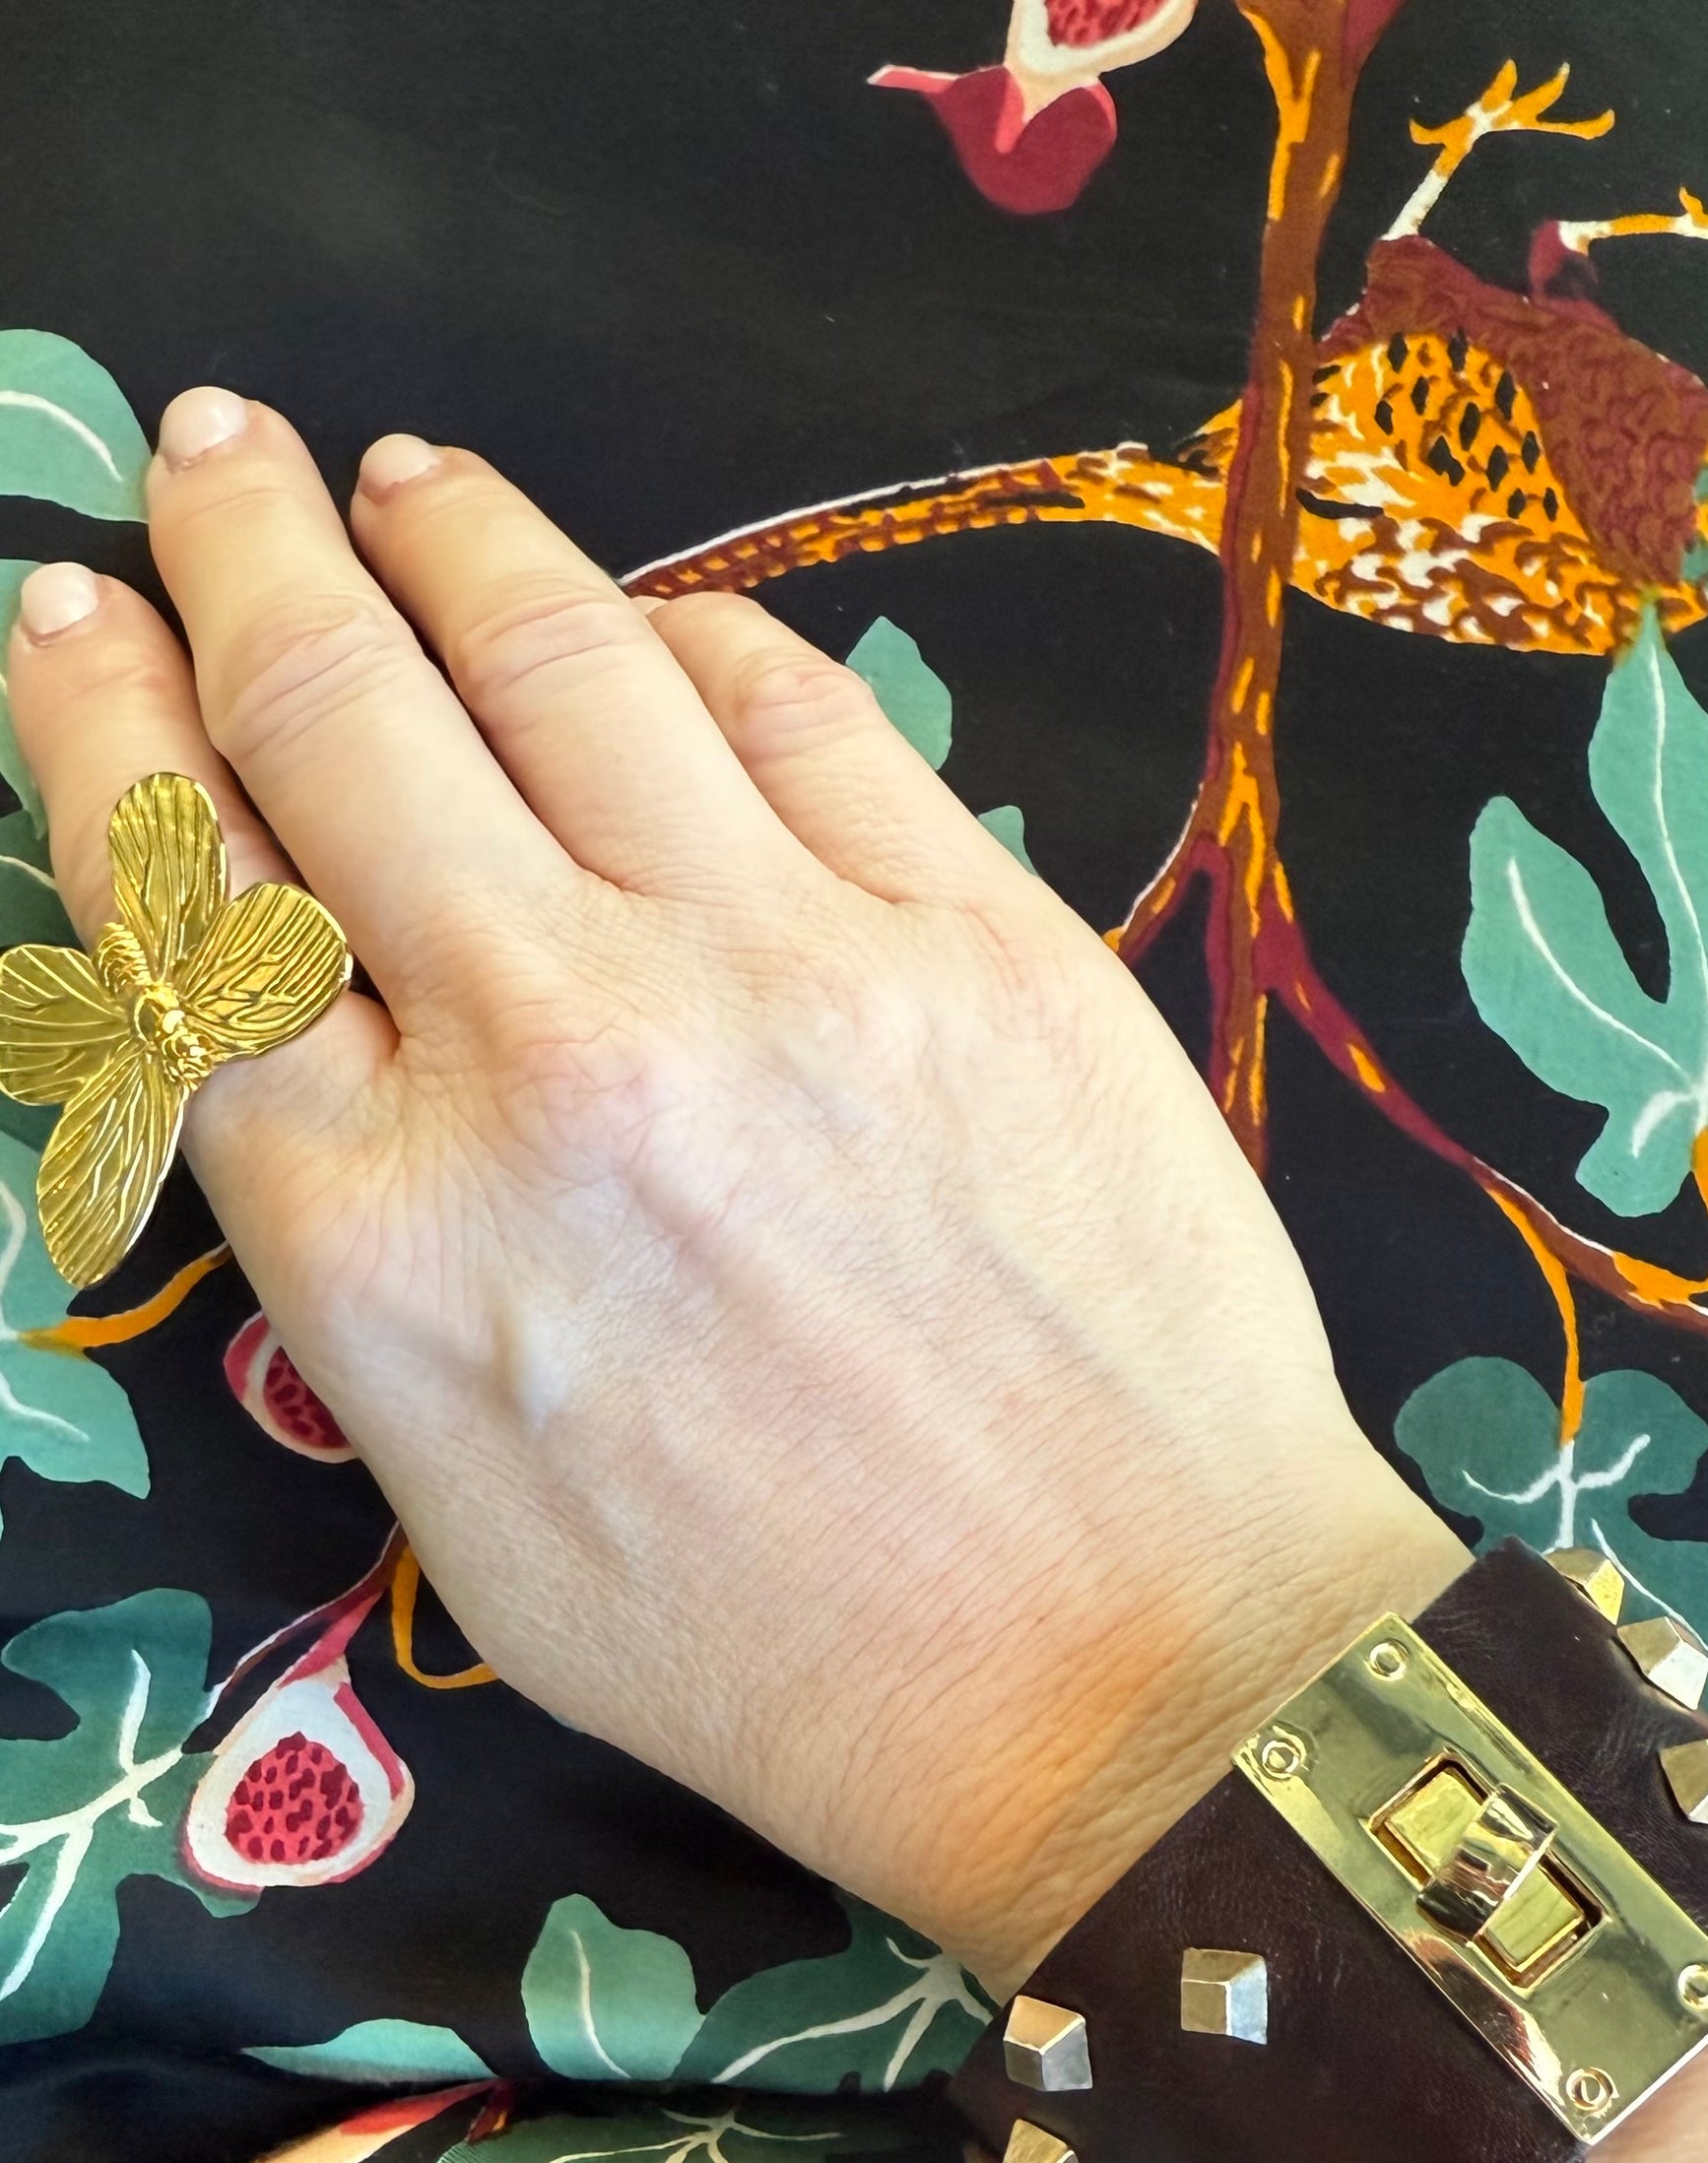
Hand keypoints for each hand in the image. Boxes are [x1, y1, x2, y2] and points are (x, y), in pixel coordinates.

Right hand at [10, 390, 1456, 1984]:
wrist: (1126, 1680)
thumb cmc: (776, 1651)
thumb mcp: (467, 1504)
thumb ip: (357, 1251)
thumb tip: (305, 1021)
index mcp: (383, 1238)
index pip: (182, 901)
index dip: (101, 722)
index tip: (76, 619)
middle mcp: (548, 1059)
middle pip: (334, 715)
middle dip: (239, 553)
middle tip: (209, 461)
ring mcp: (776, 971)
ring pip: (559, 655)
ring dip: (451, 536)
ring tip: (399, 482)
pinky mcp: (976, 935)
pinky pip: (794, 704)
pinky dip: (691, 636)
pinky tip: (649, 623)